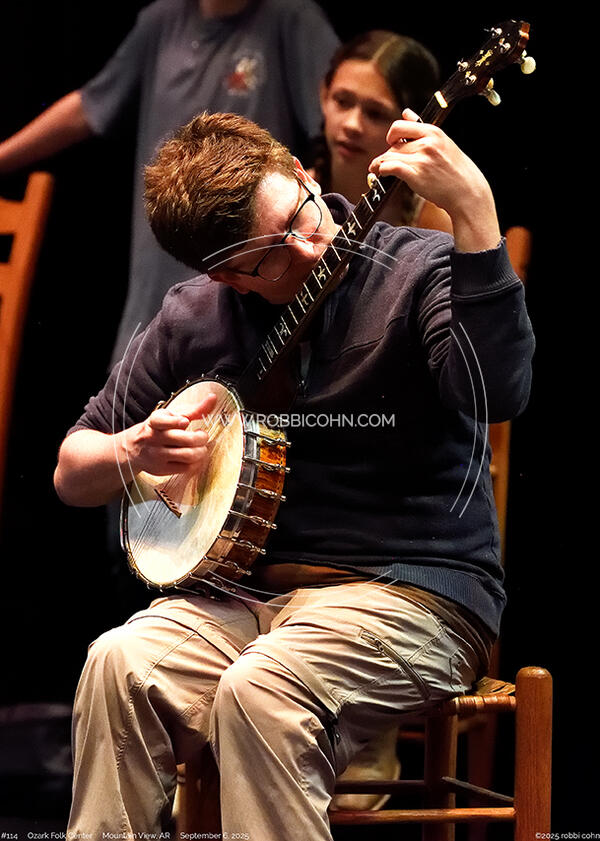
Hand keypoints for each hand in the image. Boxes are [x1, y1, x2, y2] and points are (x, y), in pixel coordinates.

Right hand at [123, 391, 217, 476]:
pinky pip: (186, 468)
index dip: (174, 422)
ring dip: (202, 451)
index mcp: (155, 422)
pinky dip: (196, 462)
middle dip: (202, 437)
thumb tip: (213, 397)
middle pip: (184, 440)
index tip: (185, 422)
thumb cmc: (159, 429)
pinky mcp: (161, 469)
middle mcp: (154, 438)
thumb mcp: (171, 415)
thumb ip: (194, 409)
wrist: (134, 449)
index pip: (161, 421)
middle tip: (203, 436)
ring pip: (188, 455)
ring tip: (201, 447)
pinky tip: (195, 457)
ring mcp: (157, 456)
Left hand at [369, 109, 500, 251]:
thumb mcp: (442, 142)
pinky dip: (382, 170)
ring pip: (390, 156)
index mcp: (433, 132)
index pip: (401, 126)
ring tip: (377, 169)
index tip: (392, 143)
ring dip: (380, 163)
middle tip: (383, 162)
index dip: (392, 135)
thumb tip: (406, 112)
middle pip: (393, 144)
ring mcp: (421, 159)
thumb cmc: (456, 170)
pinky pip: (391, 167)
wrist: (467, 191)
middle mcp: (426, 143)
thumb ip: (421, 128)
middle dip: (387, 153)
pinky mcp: (416, 175)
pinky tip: (380, 173)